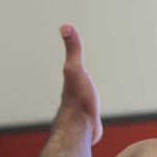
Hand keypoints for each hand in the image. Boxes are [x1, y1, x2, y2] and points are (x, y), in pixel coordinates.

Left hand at [57, 24, 102, 143]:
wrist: (80, 129)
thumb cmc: (78, 98)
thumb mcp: (75, 69)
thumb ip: (72, 50)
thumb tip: (64, 26)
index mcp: (72, 84)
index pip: (73, 70)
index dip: (74, 64)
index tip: (74, 62)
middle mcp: (75, 98)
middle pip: (77, 90)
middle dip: (78, 86)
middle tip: (78, 85)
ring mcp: (81, 113)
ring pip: (84, 106)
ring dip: (85, 106)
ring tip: (86, 107)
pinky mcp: (88, 127)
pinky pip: (91, 122)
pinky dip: (93, 122)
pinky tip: (92, 129)